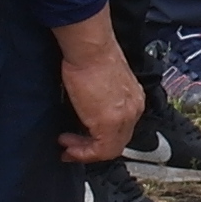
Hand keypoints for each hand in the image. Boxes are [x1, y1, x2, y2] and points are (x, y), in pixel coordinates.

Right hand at [56, 22, 142, 165]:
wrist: (90, 49)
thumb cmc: (90, 57)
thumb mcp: (102, 83)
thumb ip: (100, 101)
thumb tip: (86, 115)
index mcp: (133, 99)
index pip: (121, 130)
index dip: (100, 140)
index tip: (81, 141)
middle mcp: (133, 109)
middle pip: (117, 142)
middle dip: (91, 148)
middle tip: (71, 147)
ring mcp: (124, 117)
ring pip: (110, 149)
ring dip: (85, 152)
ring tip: (67, 146)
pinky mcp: (109, 122)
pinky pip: (101, 150)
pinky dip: (83, 152)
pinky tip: (68, 146)